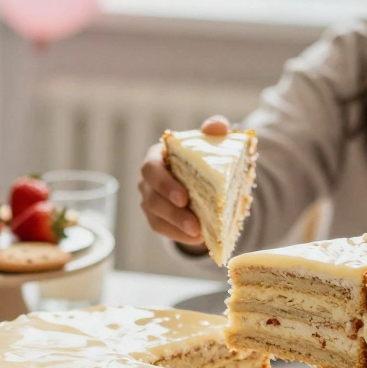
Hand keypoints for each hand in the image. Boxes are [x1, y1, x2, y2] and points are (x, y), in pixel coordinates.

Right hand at [137, 114, 229, 245]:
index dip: (164, 184)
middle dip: (172, 212)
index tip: (184, 198)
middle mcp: (148, 180)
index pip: (150, 169)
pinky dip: (179, 235)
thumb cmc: (205, 154)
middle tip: (194, 223)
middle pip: (151, 197)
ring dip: (177, 227)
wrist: (207, 177)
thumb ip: (214, 130)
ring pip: (156, 216)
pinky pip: (163, 229)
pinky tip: (197, 239)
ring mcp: (150, 200)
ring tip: (199, 234)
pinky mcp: (157, 217)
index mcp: (157, 157)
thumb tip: (218, 127)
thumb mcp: (211, 140)